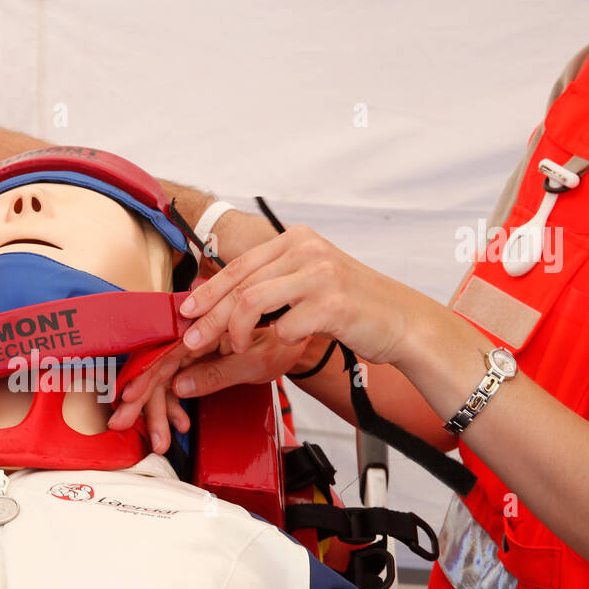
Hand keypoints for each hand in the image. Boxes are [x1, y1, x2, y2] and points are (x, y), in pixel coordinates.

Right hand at [108, 331, 308, 439]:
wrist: (298, 338)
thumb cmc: (282, 344)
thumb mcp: (256, 362)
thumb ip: (217, 374)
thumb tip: (180, 387)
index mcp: (204, 329)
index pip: (163, 353)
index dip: (143, 378)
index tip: (128, 402)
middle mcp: (193, 336)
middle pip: (157, 368)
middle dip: (141, 401)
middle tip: (123, 424)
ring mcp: (193, 350)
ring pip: (164, 381)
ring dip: (158, 411)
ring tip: (162, 440)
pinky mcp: (196, 361)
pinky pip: (176, 384)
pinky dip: (175, 406)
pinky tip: (181, 423)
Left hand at [179, 225, 433, 367]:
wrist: (402, 321)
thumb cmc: (352, 307)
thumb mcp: (308, 282)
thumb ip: (271, 283)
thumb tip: (220, 302)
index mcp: (297, 240)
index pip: (238, 266)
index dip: (208, 291)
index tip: (186, 312)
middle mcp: (307, 250)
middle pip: (240, 285)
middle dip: (210, 317)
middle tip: (192, 341)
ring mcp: (320, 274)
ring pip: (252, 302)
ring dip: (235, 331)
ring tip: (235, 348)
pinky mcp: (331, 304)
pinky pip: (284, 326)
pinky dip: (277, 341)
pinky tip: (283, 346)